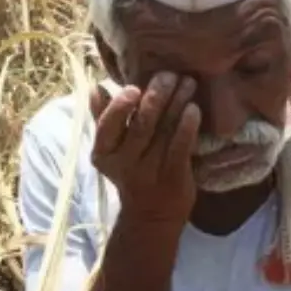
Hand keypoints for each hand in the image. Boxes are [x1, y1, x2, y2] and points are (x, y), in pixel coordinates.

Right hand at [90, 72, 198, 226]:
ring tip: (188, 83)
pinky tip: (194, 109)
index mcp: (104, 152)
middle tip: (170, 75)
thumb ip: (103, 118)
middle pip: (141, 125)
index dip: (119, 107)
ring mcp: (150, 171)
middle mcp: (124, 163)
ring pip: (162, 132)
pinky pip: (180, 148)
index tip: (133, 87)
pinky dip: (187, 127)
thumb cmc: (133, 172)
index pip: (106, 127)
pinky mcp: (174, 177)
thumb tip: (95, 87)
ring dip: (176, 104)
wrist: (152, 215)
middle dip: (156, 97)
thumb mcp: (112, 149)